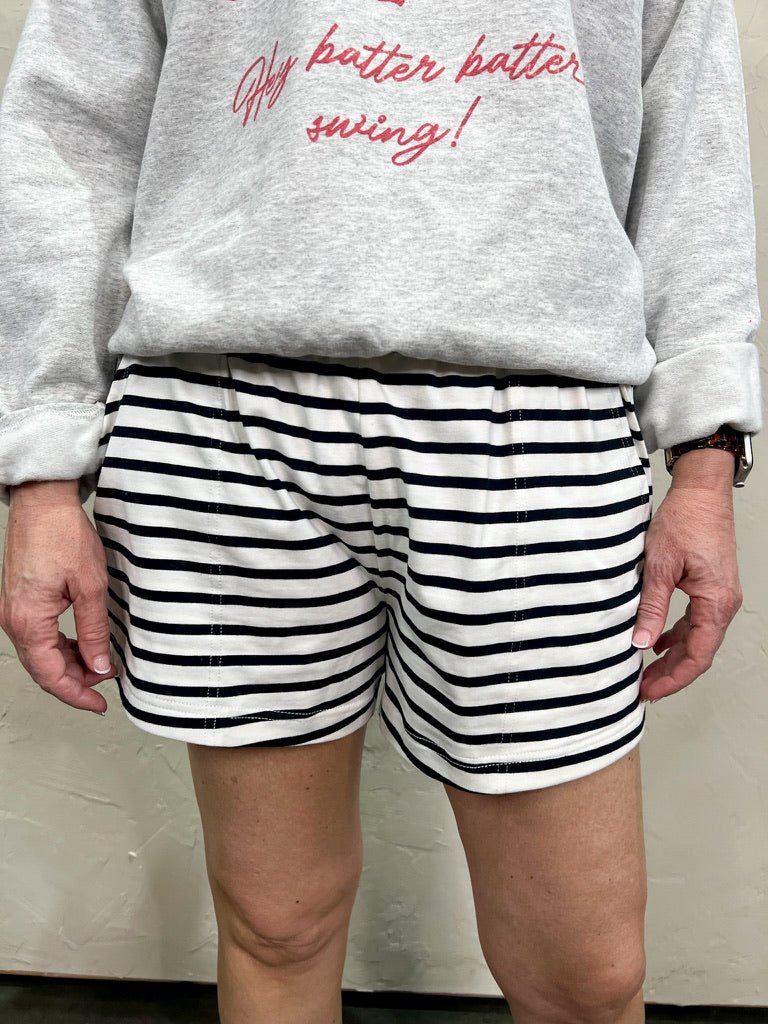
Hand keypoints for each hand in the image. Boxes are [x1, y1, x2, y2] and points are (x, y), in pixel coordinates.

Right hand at [0, 483, 115, 713]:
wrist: (43, 503)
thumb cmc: (62, 535)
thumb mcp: (90, 586)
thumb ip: (93, 631)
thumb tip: (99, 666)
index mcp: (29, 621)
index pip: (51, 676)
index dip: (77, 695)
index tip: (100, 704)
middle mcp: (14, 620)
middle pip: (43, 669)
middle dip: (75, 682)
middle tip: (105, 687)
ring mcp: (14, 611)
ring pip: (41, 654)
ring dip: (69, 665)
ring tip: (99, 666)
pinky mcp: (21, 601)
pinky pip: (39, 636)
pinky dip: (61, 647)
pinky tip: (82, 646)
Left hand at [632, 479, 742, 702]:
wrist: (701, 492)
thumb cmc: (685, 520)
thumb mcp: (660, 566)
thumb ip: (652, 607)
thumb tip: (641, 643)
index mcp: (715, 602)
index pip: (697, 656)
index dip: (673, 678)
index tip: (649, 691)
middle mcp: (723, 603)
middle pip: (698, 652)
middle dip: (670, 674)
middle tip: (642, 689)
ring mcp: (718, 596)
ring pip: (696, 638)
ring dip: (672, 656)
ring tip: (644, 671)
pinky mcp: (710, 587)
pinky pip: (695, 621)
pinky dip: (676, 635)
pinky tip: (656, 641)